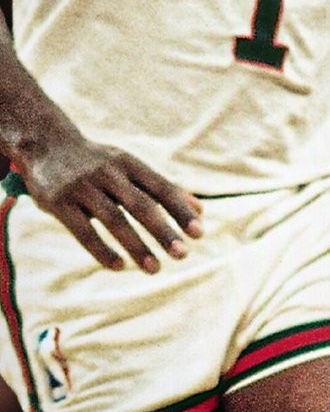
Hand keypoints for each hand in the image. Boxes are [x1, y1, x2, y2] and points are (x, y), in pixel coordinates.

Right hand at [19, 139, 202, 272]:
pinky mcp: (59, 203)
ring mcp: (82, 187)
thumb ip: (162, 188)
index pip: (161, 188)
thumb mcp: (130, 167)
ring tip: (155, 269)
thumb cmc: (98, 161)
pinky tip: (119, 266)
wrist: (46, 143)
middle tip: (183, 255)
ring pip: (115, 220)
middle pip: (141, 205)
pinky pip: (83, 231)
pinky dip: (102, 250)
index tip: (199, 232)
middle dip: (163, 231)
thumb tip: (201, 210)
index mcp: (129, 163)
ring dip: (137, 246)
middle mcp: (109, 173)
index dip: (180, 210)